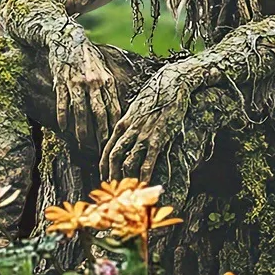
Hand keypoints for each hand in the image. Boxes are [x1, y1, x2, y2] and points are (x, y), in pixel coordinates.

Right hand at [49, 37, 121, 151]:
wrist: (67, 37)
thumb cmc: (87, 57)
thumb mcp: (102, 70)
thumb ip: (108, 89)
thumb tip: (116, 111)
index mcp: (107, 81)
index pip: (114, 109)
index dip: (115, 127)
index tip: (115, 141)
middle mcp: (94, 82)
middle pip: (100, 113)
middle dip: (101, 134)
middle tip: (101, 150)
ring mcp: (77, 82)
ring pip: (81, 111)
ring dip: (82, 130)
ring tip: (83, 144)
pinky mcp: (62, 81)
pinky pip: (63, 102)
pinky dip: (64, 116)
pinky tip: (64, 128)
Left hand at [101, 66, 191, 181]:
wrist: (171, 84)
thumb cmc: (156, 96)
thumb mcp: (137, 109)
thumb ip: (131, 124)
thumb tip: (127, 137)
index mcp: (123, 123)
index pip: (108, 148)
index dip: (104, 165)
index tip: (103, 176)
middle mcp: (130, 130)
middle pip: (114, 157)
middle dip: (111, 175)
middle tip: (113, 188)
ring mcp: (143, 134)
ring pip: (128, 160)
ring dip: (126, 177)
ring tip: (127, 190)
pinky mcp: (158, 137)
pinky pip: (148, 159)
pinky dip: (145, 173)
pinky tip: (145, 183)